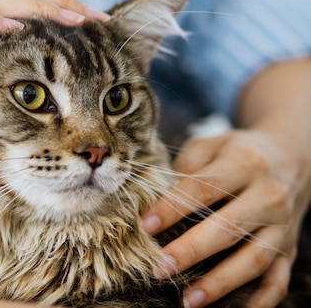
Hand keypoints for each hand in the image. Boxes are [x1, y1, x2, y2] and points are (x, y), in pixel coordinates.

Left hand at [142, 127, 310, 307]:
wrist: (291, 157)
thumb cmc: (237, 153)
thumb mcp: (212, 145)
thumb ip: (186, 165)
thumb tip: (160, 196)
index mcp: (243, 164)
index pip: (204, 187)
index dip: (173, 207)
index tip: (146, 226)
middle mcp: (267, 196)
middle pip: (229, 227)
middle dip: (192, 250)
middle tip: (160, 268)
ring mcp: (282, 226)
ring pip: (255, 259)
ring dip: (221, 283)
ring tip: (189, 299)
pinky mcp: (290, 249)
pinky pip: (278, 280)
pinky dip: (260, 300)